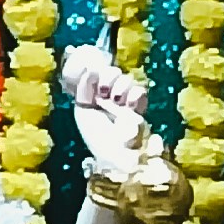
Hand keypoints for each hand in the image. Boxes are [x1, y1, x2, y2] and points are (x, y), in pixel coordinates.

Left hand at [60, 44, 149, 177]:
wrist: (115, 155)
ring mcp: (126, 101)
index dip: (96, 72)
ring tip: (116, 100)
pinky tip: (129, 104)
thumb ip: (84, 89)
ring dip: (121, 85)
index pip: (98, 73)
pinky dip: (135, 94)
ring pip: (127, 80)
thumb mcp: (83, 109)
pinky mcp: (140, 109)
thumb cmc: (96, 136)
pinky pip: (141, 92)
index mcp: (94, 95)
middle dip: (109, 77)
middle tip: (104, 91)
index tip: (91, 78)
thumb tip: (90, 69)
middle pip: (113, 72)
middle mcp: (110, 96)